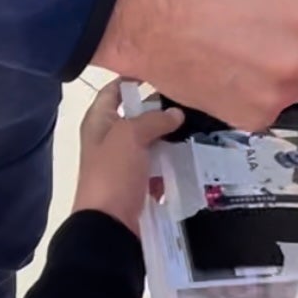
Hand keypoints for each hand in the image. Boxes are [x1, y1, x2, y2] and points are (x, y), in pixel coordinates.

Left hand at [72, 82, 183, 232]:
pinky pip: (159, 167)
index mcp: (98, 122)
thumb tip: (176, 113)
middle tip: (190, 99)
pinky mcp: (139, 184)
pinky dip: (172, 162)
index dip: (133, 78)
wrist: (109, 227)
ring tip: (199, 124)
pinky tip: (194, 154)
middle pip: (137, 116)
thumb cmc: (112, 174)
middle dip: (161, 109)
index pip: (113, 90)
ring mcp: (124, 163)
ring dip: (170, 136)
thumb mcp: (129, 136)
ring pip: (151, 142)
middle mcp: (109, 139)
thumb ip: (153, 119)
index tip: (164, 70)